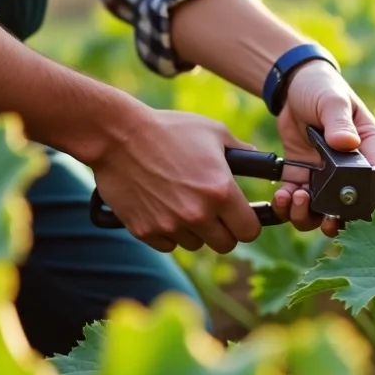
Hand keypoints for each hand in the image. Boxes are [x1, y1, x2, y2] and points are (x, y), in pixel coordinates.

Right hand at [91, 109, 261, 253]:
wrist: (117, 136)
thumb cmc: (168, 129)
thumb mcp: (212, 132)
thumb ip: (241, 149)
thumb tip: (257, 157)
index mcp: (220, 191)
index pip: (250, 231)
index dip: (247, 224)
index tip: (240, 216)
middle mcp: (198, 214)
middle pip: (225, 245)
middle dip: (223, 231)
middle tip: (213, 212)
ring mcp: (170, 225)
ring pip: (195, 244)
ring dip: (194, 231)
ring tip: (182, 203)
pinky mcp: (145, 231)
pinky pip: (168, 244)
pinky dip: (168, 232)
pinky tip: (162, 208)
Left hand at [273, 61, 374, 236]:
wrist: (293, 88)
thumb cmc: (323, 88)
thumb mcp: (333, 101)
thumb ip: (339, 122)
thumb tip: (346, 143)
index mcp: (369, 150)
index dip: (365, 200)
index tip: (348, 207)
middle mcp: (351, 171)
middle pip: (349, 208)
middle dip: (336, 219)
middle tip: (324, 216)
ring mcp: (326, 179)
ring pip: (321, 212)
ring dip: (308, 215)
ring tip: (296, 199)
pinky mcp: (302, 179)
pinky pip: (296, 202)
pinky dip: (287, 206)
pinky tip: (282, 196)